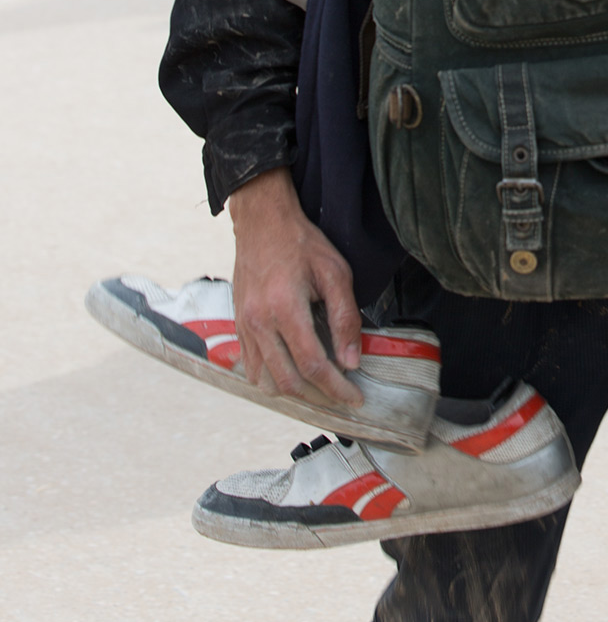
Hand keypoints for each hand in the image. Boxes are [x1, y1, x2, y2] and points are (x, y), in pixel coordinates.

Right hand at [227, 167, 363, 407]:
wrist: (262, 222)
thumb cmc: (301, 243)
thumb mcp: (335, 272)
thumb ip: (345, 318)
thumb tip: (351, 360)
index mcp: (285, 309)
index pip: (313, 365)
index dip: (336, 388)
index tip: (355, 398)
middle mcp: (260, 323)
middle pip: (287, 381)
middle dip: (318, 396)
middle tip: (341, 396)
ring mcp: (244, 326)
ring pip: (266, 380)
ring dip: (294, 392)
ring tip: (320, 388)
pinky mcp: (238, 325)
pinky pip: (251, 367)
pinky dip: (272, 379)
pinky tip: (293, 373)